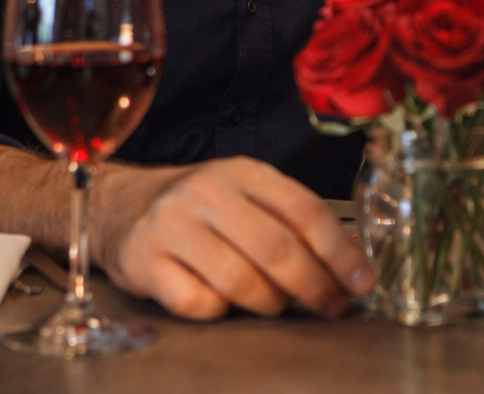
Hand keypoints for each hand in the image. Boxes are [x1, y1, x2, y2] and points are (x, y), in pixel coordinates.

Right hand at [94, 156, 374, 320]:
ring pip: (240, 281)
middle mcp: (206, 192)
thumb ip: (292, 221)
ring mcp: (172, 226)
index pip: (304, 210)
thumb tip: (347, 263)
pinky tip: (223, 301)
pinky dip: (221, 311)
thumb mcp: (246, 195)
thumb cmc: (199, 208)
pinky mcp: (144, 262)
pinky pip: (199, 302)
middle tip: (331, 305)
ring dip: (270, 303)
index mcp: (243, 172)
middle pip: (276, 248)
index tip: (362, 281)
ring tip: (277, 304)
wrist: (121, 206)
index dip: (340, 251)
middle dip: (314, 285)